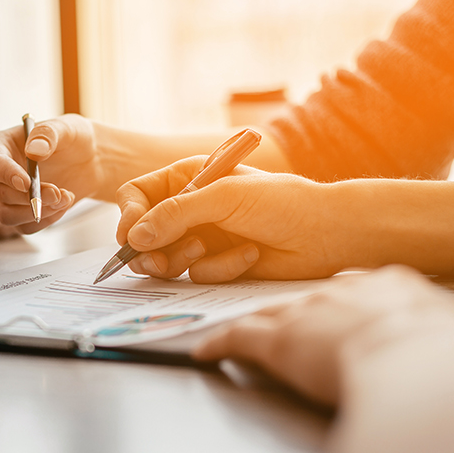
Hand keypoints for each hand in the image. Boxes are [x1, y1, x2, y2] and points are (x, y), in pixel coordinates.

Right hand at [0, 114, 103, 232]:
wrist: (88, 160)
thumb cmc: (71, 138)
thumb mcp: (65, 128)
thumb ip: (48, 134)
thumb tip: (34, 150)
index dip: (7, 174)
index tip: (27, 183)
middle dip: (29, 197)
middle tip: (57, 193)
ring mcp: (5, 196)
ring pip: (7, 215)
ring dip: (37, 212)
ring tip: (64, 198)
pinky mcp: (20, 213)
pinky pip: (25, 227)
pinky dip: (46, 220)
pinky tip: (63, 205)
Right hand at [115, 156, 341, 282]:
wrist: (325, 233)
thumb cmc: (282, 202)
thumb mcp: (223, 198)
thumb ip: (175, 214)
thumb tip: (136, 235)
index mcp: (188, 178)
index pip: (138, 195)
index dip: (129, 216)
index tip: (131, 237)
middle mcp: (191, 207)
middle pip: (145, 233)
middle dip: (152, 248)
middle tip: (160, 260)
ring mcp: (203, 236)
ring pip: (166, 258)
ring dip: (186, 259)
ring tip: (210, 249)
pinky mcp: (218, 263)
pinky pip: (197, 274)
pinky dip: (220, 269)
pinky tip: (248, 256)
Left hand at [192, 266, 453, 404]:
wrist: (423, 363)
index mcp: (394, 287)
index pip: (360, 289)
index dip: (347, 302)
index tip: (343, 308)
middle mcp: (345, 291)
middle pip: (312, 299)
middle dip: (298, 312)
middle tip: (286, 323)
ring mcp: (310, 311)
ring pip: (271, 314)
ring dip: (254, 325)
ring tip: (237, 332)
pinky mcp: (279, 340)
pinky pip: (238, 337)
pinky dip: (218, 343)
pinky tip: (203, 350)